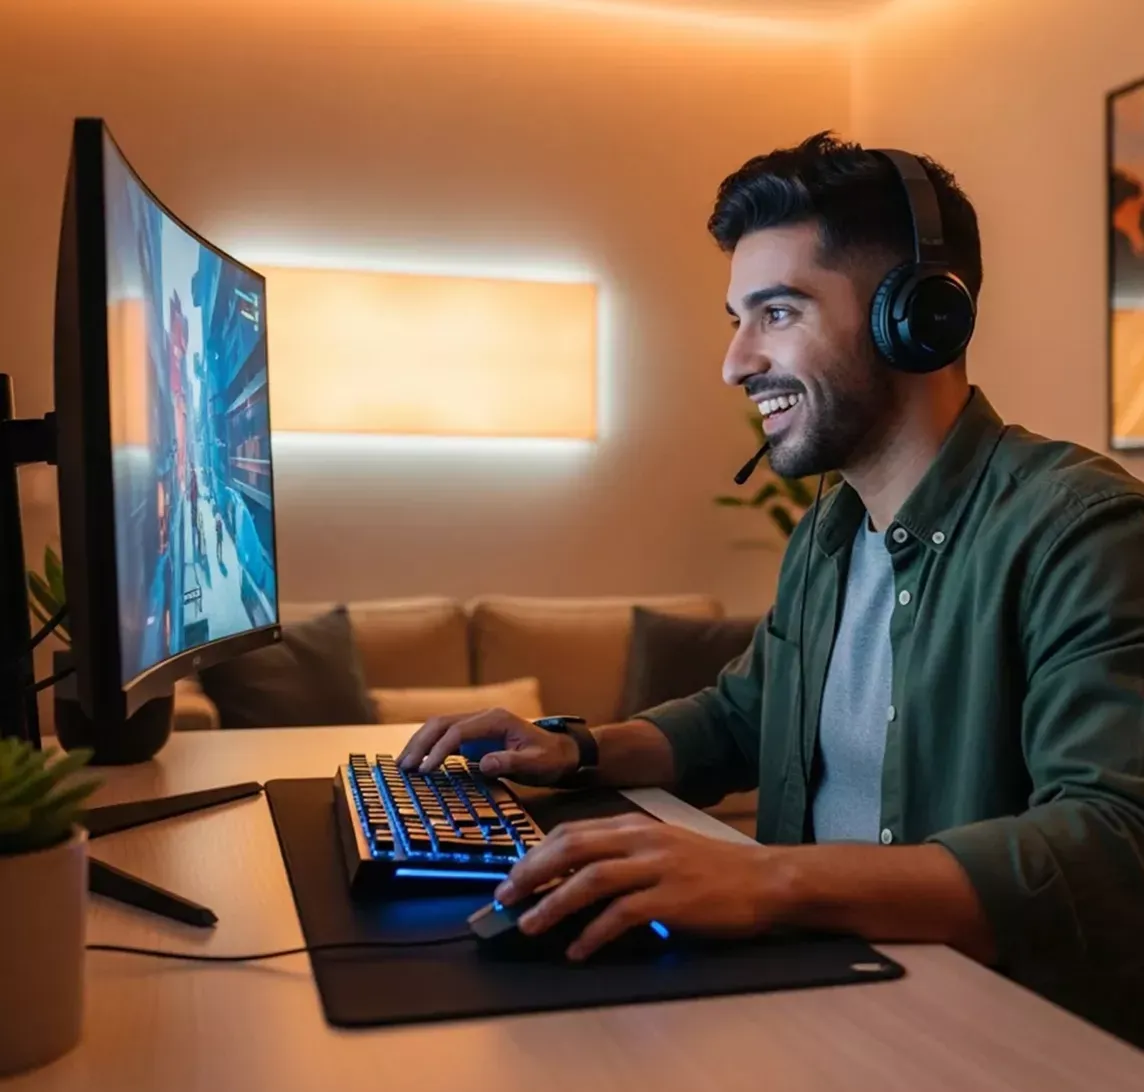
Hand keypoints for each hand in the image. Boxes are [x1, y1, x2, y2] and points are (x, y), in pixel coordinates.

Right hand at [396, 707, 579, 784]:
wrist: (561, 752)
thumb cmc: (550, 758)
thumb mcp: (536, 763)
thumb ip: (510, 762)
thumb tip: (483, 763)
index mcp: (496, 719)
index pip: (459, 731)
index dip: (440, 750)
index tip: (426, 770)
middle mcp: (484, 716)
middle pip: (442, 723)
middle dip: (420, 743)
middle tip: (403, 766)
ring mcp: (478, 724)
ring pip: (440, 726)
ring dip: (420, 743)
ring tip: (403, 763)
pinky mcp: (475, 735)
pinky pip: (446, 736)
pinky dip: (429, 746)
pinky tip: (418, 761)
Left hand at [494, 814, 788, 959]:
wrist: (765, 879)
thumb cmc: (713, 869)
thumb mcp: (664, 847)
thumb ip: (625, 854)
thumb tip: (577, 877)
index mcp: (636, 827)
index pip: (574, 831)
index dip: (538, 852)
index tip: (515, 874)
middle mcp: (642, 840)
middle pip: (572, 848)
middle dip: (532, 872)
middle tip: (506, 897)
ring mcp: (657, 867)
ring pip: (590, 880)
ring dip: (553, 904)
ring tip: (529, 925)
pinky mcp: (672, 899)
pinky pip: (621, 915)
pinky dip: (593, 934)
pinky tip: (578, 951)